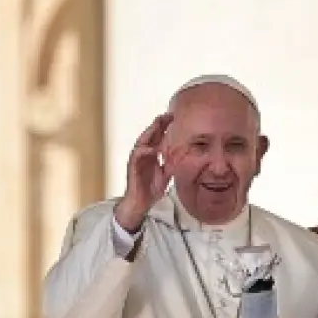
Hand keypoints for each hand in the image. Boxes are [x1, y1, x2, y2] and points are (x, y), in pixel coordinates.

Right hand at [115, 113, 174, 231]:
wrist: (141, 203)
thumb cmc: (151, 188)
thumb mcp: (166, 173)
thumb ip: (172, 163)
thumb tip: (184, 156)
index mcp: (152, 154)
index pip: (158, 137)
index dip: (165, 127)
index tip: (175, 117)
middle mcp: (144, 154)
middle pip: (150, 135)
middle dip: (158, 124)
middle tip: (168, 114)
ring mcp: (137, 159)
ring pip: (142, 141)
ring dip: (150, 132)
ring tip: (158, 123)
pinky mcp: (133, 166)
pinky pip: (137, 155)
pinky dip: (145, 150)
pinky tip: (153, 148)